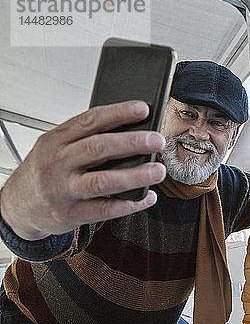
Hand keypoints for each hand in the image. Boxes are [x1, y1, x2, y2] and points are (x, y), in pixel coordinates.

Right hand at [0, 101, 165, 239]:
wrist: (17, 204)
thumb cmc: (46, 170)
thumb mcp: (56, 147)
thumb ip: (86, 138)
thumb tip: (132, 131)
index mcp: (56, 140)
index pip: (90, 121)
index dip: (118, 113)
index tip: (143, 109)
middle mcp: (57, 163)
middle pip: (98, 148)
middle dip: (131, 143)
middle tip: (157, 140)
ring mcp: (62, 190)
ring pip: (102, 181)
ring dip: (134, 176)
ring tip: (157, 170)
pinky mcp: (69, 214)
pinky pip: (104, 210)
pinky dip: (129, 205)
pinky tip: (147, 198)